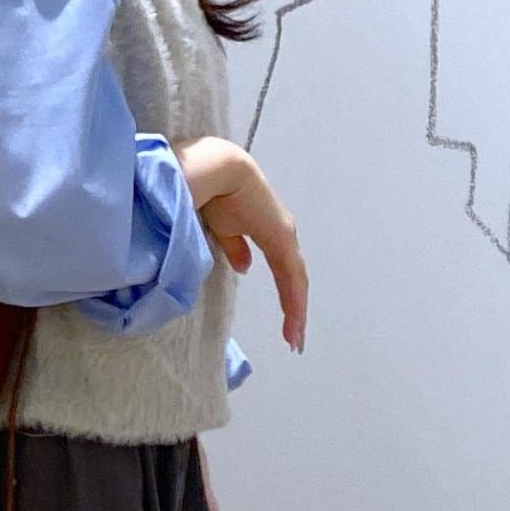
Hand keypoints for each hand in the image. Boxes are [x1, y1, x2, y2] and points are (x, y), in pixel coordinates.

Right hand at [174, 136, 308, 352]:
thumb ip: (235, 248)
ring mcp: (284, 236)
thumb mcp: (222, 229)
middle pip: (294, 280)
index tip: (284, 323)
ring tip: (296, 340)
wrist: (213, 170)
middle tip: (296, 339)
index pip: (282, 270)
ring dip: (297, 312)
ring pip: (296, 282)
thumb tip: (244, 267)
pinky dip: (294, 302)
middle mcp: (282, 234)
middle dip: (295, 310)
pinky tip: (294, 322)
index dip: (284, 296)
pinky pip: (291, 277)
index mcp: (268, 231)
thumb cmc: (212, 193)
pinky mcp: (281, 239)